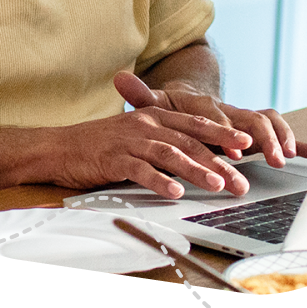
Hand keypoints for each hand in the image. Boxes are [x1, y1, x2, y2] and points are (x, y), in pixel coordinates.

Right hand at [51, 104, 254, 198]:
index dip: (223, 133)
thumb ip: (166, 140)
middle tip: (239, 179)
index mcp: (155, 115)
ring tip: (216, 185)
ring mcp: (130, 140)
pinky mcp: (114, 159)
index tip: (246, 144)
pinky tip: (174, 192)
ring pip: (170, 154)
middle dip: (219, 161)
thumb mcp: (137, 134)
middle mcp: (146, 124)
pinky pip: (141, 170)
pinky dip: (160, 181)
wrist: (59, 147)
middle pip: (190, 142)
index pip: (196, 124)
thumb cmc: (101, 144)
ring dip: (196, 170)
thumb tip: (200, 155)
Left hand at [114, 72, 306, 168]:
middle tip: (271, 159)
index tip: (233, 147)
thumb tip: (119, 77)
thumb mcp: (153, 101)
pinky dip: (299, 141)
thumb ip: (141, 94)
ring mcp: (243, 118)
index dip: (225, 131)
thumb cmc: (172, 106)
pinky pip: (280, 131)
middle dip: (262, 139)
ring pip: (267, 121)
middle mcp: (228, 109)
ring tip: (286, 159)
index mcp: (204, 104)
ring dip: (280, 138)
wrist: (190, 96)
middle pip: (250, 118)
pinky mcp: (254, 129)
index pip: (217, 116)